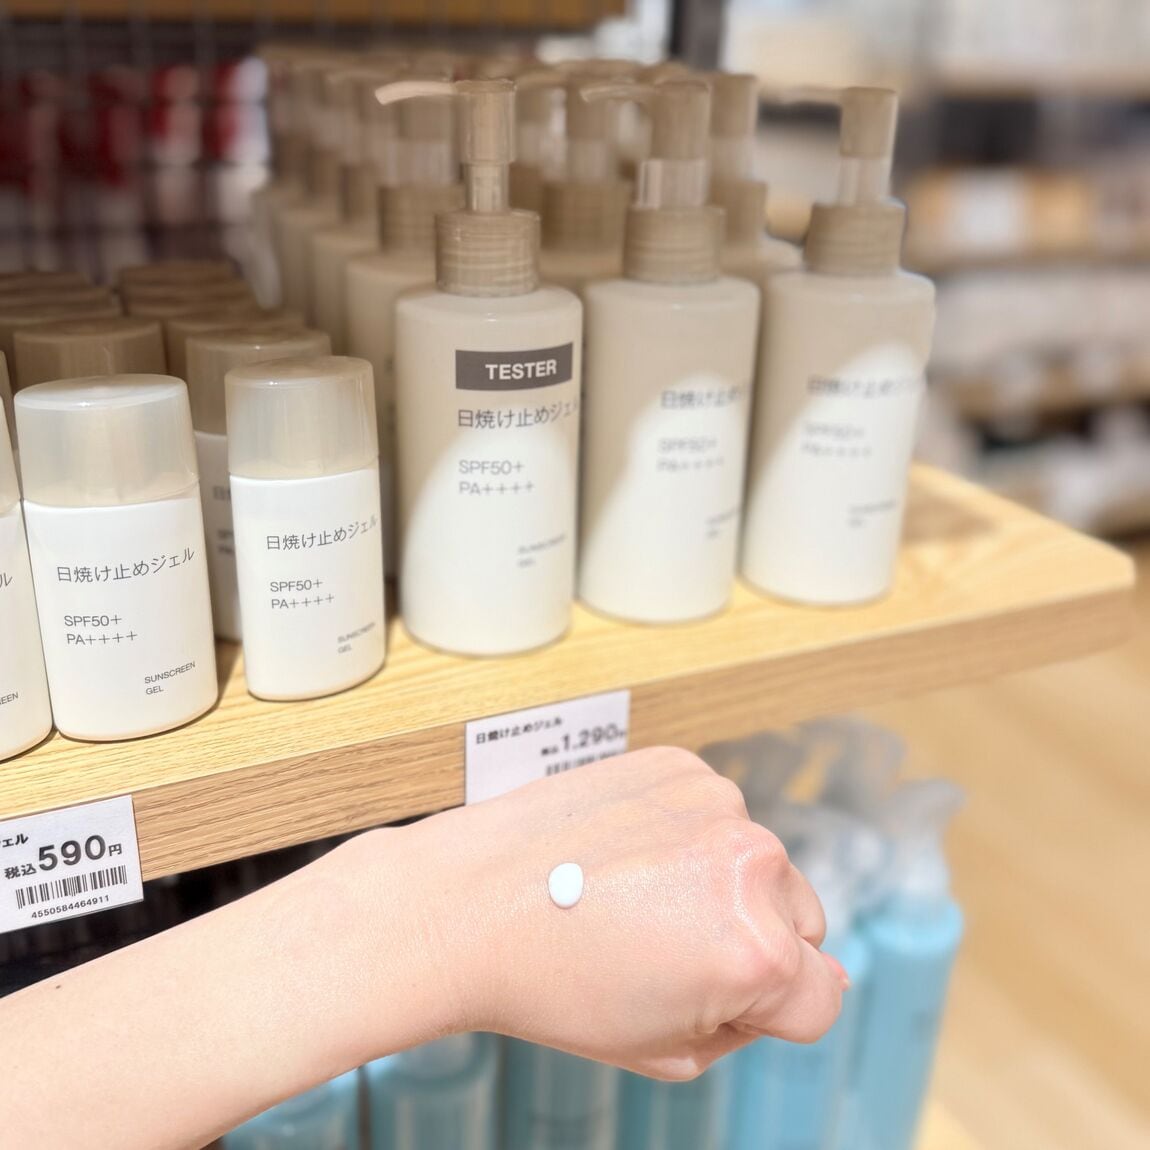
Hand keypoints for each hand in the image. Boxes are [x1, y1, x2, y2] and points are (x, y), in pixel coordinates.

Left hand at [391, 746, 844, 1079]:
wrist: (467, 900)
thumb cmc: (552, 983)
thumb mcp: (665, 1048)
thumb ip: (749, 1022)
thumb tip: (801, 981)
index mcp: (756, 951)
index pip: (823, 995)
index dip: (769, 1012)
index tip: (713, 1000)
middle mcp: (752, 866)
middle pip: (802, 922)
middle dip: (753, 942)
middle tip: (667, 950)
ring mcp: (717, 804)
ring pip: (759, 864)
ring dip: (721, 884)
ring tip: (637, 897)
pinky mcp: (682, 765)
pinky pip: (715, 815)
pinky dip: (686, 834)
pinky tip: (627, 855)